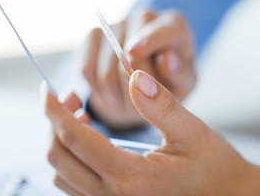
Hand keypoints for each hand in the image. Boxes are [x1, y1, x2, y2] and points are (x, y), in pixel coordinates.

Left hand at [43, 70, 259, 195]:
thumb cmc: (212, 166)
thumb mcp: (191, 131)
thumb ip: (161, 103)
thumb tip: (133, 75)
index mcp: (129, 175)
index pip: (74, 137)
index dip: (54, 109)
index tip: (47, 88)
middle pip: (58, 156)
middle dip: (54, 121)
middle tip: (71, 96)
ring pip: (61, 173)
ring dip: (60, 140)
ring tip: (79, 115)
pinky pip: (72, 185)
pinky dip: (70, 158)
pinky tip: (88, 140)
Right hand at [79, 9, 195, 127]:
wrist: (144, 84)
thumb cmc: (170, 82)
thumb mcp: (183, 84)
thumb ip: (180, 74)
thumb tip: (167, 60)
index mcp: (174, 25)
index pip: (162, 30)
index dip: (148, 40)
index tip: (133, 51)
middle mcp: (144, 18)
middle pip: (129, 57)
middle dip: (134, 92)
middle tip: (140, 108)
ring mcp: (116, 25)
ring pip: (105, 71)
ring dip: (115, 97)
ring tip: (127, 103)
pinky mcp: (92, 37)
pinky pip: (86, 69)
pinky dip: (96, 90)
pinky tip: (110, 93)